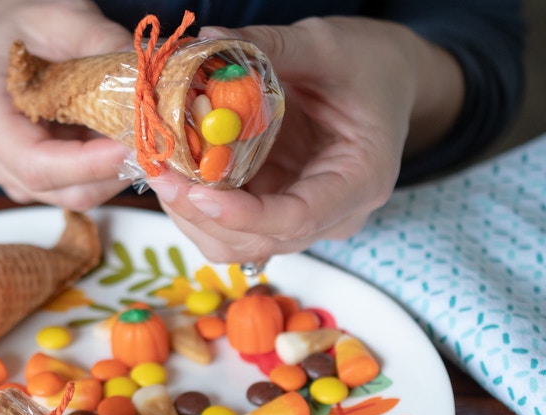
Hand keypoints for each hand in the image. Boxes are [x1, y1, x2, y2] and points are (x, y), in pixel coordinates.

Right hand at [0, 0, 133, 208]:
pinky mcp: (33, 182)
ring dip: (116, 171)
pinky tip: (117, 137)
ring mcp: (11, 175)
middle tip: (154, 136)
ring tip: (138, 133)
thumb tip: (145, 72)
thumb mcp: (56, 16)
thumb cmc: (14, 28)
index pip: (36, 164)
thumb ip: (98, 39)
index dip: (91, 163)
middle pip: (64, 189)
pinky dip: (106, 169)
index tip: (135, 144)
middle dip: (116, 169)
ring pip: (75, 195)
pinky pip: (76, 188)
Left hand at [148, 17, 462, 263]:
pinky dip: (196, 205)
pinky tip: (175, 170)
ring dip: (191, 214)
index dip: (242, 215)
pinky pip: (229, 224)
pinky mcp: (275, 206)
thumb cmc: (368, 63)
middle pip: (258, 240)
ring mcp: (301, 215)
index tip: (195, 193)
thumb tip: (207, 41)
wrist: (385, 78)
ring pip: (236, 242)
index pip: (298, 219)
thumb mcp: (326, 46)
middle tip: (159, 172)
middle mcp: (333, 213)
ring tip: (159, 168)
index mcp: (360, 180)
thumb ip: (271, 47)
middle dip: (201, 214)